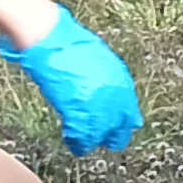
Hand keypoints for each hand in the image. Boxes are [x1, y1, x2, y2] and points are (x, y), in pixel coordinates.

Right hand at [0, 6, 140, 154]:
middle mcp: (116, 97)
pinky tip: (73, 142)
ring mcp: (99, 106)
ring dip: (93, 140)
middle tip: (99, 138)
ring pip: (103, 136)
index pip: (130, 113)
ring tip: (83, 141)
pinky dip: (78, 143)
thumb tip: (103, 92)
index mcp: (122, 83)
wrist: (51, 38)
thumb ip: (107, 81)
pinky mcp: (78, 112)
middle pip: (121, 130)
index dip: (121, 122)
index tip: (113, 127)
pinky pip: (83, 138)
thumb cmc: (70, 44)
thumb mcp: (100, 62)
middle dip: (112, 136)